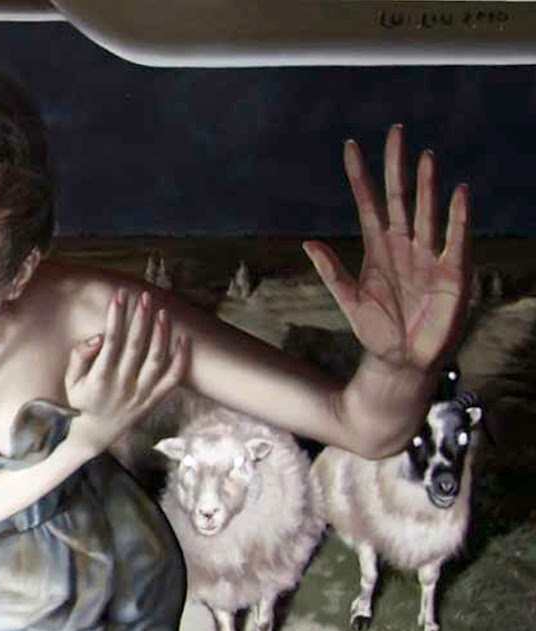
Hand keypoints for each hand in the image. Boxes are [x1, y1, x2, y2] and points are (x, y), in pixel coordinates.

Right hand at [64, 290, 188, 451]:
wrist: (93, 436)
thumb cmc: (80, 403)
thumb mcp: (70, 381)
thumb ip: (79, 357)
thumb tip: (98, 337)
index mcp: (100, 379)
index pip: (111, 341)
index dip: (116, 317)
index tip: (119, 296)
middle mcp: (122, 385)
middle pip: (136, 346)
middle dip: (140, 318)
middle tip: (145, 296)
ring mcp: (141, 394)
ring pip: (156, 359)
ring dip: (161, 334)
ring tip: (163, 312)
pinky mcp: (153, 401)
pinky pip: (172, 379)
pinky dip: (181, 359)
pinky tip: (184, 339)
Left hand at [303, 125, 470, 372]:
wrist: (401, 360)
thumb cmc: (376, 330)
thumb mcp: (348, 300)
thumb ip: (332, 272)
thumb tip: (308, 243)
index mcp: (377, 248)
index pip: (368, 203)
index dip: (360, 176)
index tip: (350, 147)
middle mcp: (404, 244)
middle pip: (400, 197)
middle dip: (397, 166)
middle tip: (394, 132)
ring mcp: (429, 255)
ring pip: (427, 211)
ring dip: (426, 184)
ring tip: (425, 155)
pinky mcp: (451, 272)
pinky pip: (456, 239)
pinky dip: (458, 216)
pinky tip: (459, 193)